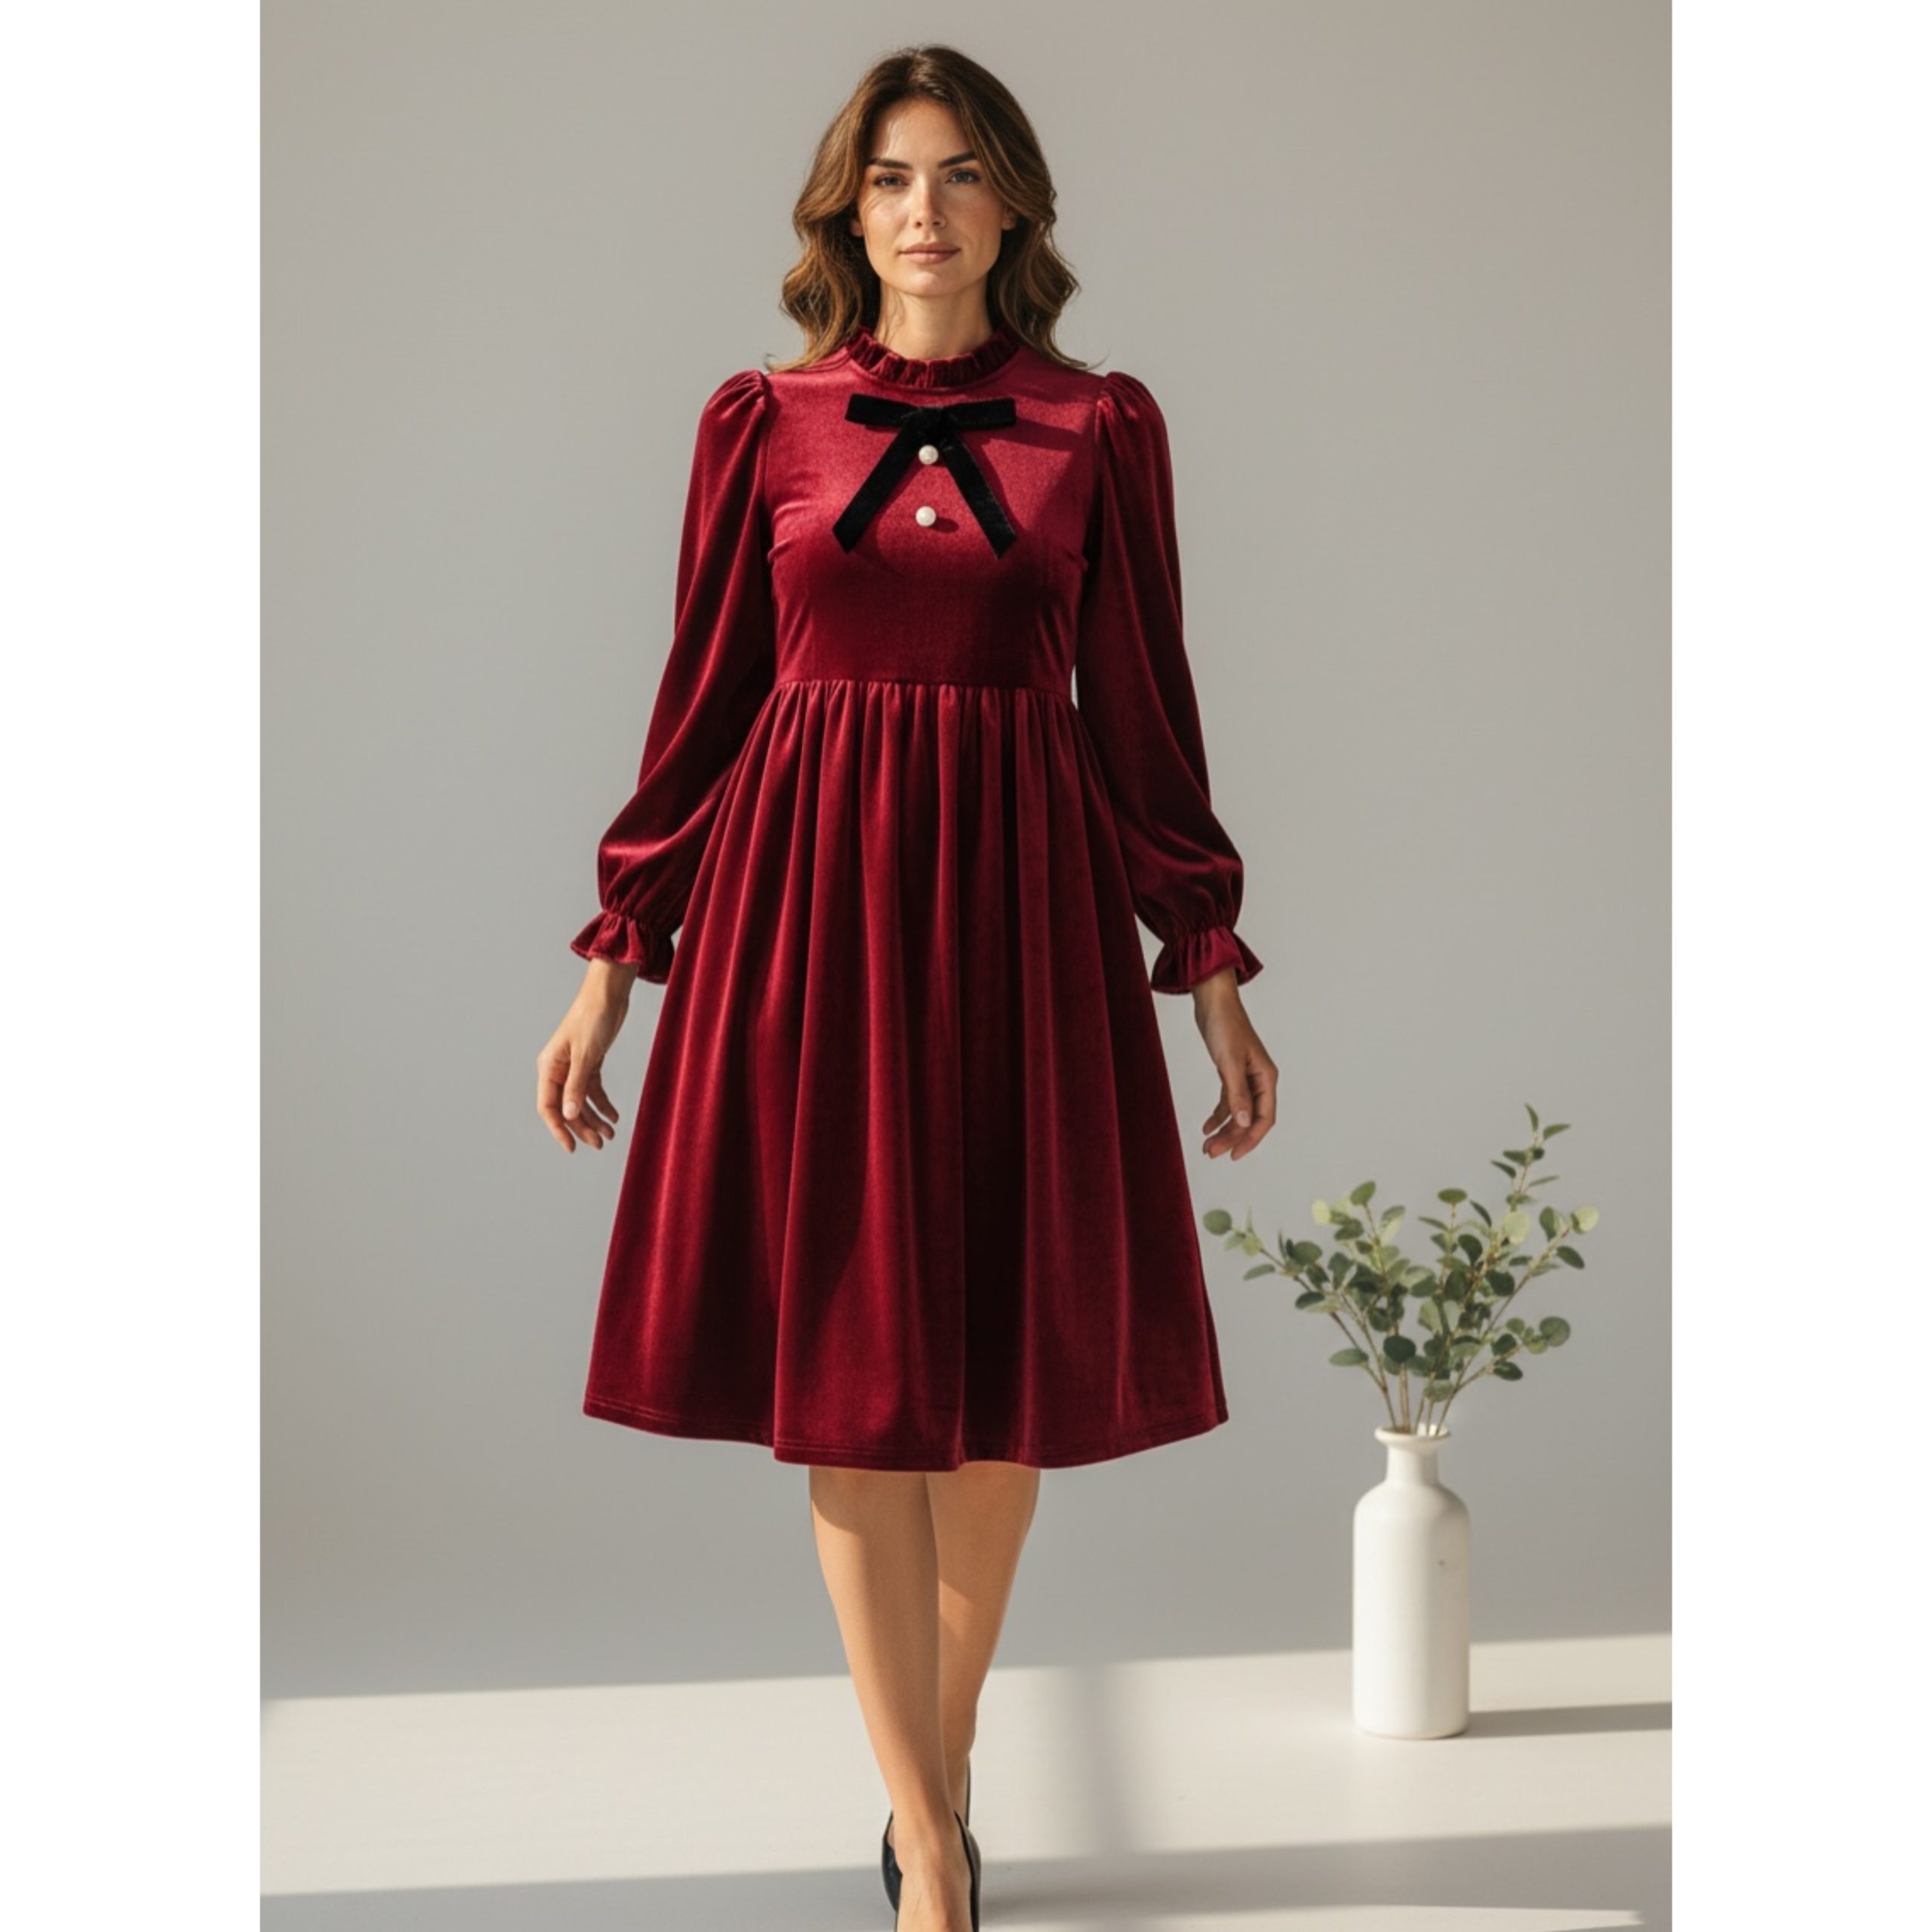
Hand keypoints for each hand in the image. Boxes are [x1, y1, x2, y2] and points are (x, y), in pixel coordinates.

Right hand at [536, 962, 636, 1151]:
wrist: (609, 994)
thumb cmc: (592, 1018)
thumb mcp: (586, 1054)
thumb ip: (577, 1086)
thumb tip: (569, 1115)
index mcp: (549, 1067)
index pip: (548, 1107)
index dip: (558, 1129)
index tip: (572, 1147)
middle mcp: (558, 1070)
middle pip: (566, 1108)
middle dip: (582, 1128)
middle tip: (600, 1144)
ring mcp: (574, 1067)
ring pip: (581, 1101)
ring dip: (594, 1118)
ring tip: (611, 1134)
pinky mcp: (590, 1062)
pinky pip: (593, 1090)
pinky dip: (603, 1104)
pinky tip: (614, 1116)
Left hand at [1191, 970, 1276, 1160]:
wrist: (1213, 1001)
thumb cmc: (1224, 1026)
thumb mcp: (1228, 1062)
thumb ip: (1236, 1094)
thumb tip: (1244, 1123)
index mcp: (1266, 1077)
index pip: (1264, 1118)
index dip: (1251, 1139)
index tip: (1234, 1155)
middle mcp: (1259, 1079)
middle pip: (1250, 1118)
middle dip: (1232, 1137)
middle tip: (1211, 1152)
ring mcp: (1245, 1076)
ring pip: (1238, 1112)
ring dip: (1224, 1129)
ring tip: (1206, 1145)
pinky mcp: (1231, 1072)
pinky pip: (1228, 1101)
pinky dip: (1218, 1114)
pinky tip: (1206, 1126)